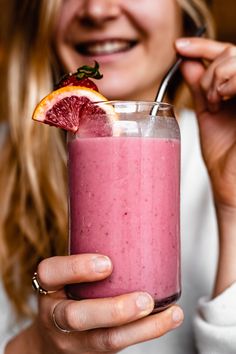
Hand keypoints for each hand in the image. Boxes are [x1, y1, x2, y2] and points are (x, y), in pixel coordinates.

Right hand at [27, 255, 182, 353]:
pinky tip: (171, 318)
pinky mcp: (94, 349)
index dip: (76, 268)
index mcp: (49, 286)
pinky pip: (120, 345)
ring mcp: (75, 338)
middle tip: (145, 299)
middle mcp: (56, 314)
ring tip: (168, 312)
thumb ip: (86, 246)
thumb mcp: (67, 271)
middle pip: (76, 317)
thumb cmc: (68, 290)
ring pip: (104, 339)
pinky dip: (149, 332)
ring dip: (140, 328)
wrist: (52, 337)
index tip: (107, 263)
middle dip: (113, 310)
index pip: (49, 273)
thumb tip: (126, 200)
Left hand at [175, 38, 235, 209]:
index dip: (202, 45)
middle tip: (204, 94)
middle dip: (210, 69)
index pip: (227, 54)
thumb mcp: (208, 115)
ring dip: (216, 76)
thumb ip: (201, 88)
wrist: (231, 186)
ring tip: (212, 101)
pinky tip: (221, 100)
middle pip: (232, 52)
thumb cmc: (224, 160)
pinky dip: (228, 81)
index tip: (179, 47)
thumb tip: (187, 63)